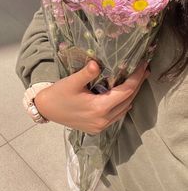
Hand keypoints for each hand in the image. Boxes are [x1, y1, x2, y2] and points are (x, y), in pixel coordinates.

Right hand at [33, 61, 149, 133]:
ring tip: (136, 79)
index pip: (125, 91)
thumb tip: (97, 62)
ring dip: (131, 94)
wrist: (46, 110)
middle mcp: (103, 120)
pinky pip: (117, 115)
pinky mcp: (97, 127)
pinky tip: (122, 94)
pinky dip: (123, 103)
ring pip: (124, 109)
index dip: (136, 78)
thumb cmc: (58, 94)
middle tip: (144, 69)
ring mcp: (101, 126)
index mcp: (99, 108)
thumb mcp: (71, 82)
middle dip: (137, 85)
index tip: (143, 65)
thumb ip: (86, 73)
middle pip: (128, 100)